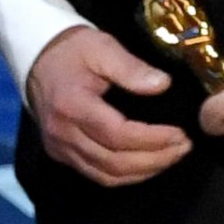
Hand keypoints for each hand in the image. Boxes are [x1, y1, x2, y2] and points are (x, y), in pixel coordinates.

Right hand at [27, 26, 195, 188]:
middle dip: (156, 158)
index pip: (117, 134)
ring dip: (144, 171)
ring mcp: (59, 147)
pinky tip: (147, 165)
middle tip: (184, 147)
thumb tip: (163, 85)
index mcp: (72, 105)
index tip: (181, 133)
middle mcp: (63, 132)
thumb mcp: (103, 47)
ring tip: (172, 156)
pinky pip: (97, 175)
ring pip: (107, 175)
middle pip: (114, 161)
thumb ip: (132, 68)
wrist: (38, 58)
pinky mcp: (60, 154)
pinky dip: (126, 176)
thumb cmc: (74, 51)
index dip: (153, 139)